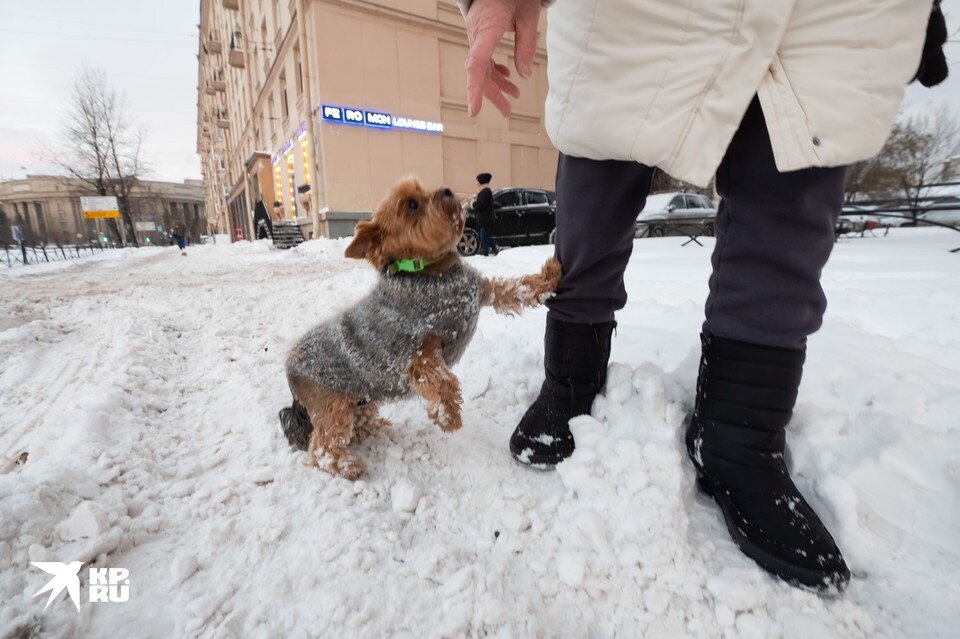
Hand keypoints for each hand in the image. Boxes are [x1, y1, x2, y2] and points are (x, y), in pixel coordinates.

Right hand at [465, 0, 541, 116]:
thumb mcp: (529, 14)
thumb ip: (526, 44)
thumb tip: (523, 74)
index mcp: (487, 28)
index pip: (477, 63)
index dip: (474, 88)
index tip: (473, 110)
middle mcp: (477, 35)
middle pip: (479, 71)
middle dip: (492, 94)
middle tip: (508, 112)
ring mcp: (477, 36)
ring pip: (482, 67)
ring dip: (496, 83)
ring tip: (514, 96)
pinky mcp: (481, 36)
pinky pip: (484, 58)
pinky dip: (495, 70)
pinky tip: (507, 76)